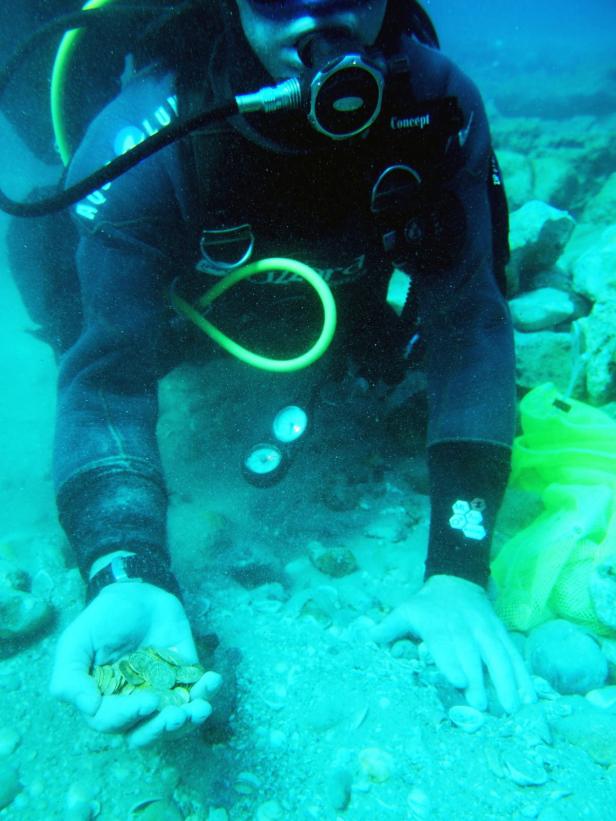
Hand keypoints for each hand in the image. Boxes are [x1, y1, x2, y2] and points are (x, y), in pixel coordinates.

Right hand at [50, 581, 220, 747]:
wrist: (136, 591)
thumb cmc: (102, 618)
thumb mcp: (76, 642)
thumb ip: (70, 677)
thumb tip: (89, 709)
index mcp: (103, 700)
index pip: (113, 723)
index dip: (129, 718)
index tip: (147, 702)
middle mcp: (132, 702)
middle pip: (145, 732)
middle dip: (162, 729)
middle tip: (177, 716)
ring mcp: (161, 691)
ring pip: (174, 722)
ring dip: (189, 720)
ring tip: (202, 708)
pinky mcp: (184, 676)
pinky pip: (197, 693)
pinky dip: (207, 691)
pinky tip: (213, 680)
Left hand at [371, 574, 534, 712]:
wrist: (456, 580)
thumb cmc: (426, 605)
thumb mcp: (405, 611)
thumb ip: (388, 629)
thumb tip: (366, 641)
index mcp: (438, 625)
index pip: (446, 643)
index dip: (453, 661)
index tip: (458, 681)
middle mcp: (464, 627)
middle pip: (474, 654)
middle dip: (479, 679)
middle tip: (483, 706)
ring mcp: (486, 630)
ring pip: (499, 655)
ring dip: (507, 681)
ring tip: (513, 707)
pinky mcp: (501, 634)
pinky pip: (514, 655)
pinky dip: (524, 675)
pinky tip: (530, 697)